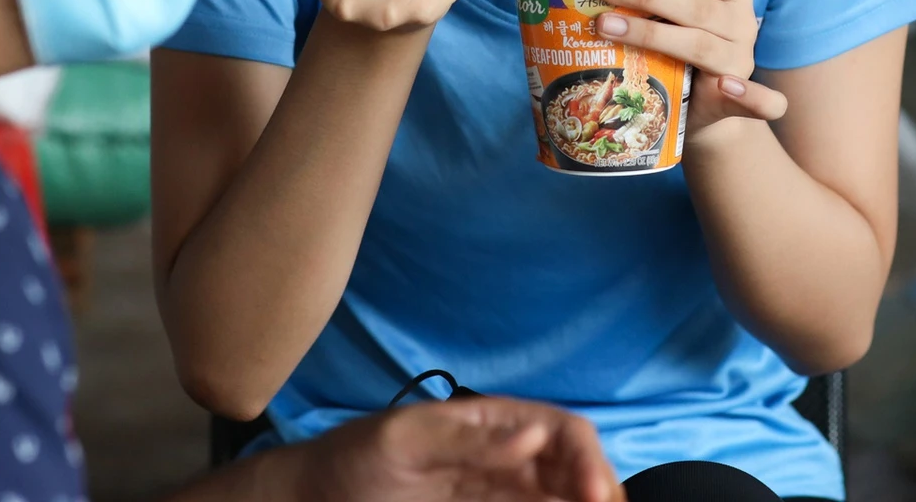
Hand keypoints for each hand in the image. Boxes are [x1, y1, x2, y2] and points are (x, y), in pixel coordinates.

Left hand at [290, 399, 624, 501]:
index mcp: (496, 423)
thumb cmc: (355, 458)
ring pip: (561, 500)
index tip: (593, 496)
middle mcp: (509, 458)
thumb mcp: (405, 439)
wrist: (315, 499)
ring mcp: (500, 495)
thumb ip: (469, 439)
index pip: (564, 432)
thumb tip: (536, 434)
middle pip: (576, 471)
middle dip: (600, 491)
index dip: (588, 460)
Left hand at [590, 0, 784, 139]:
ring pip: (700, 45)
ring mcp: (740, 59)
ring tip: (607, 26)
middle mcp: (741, 21)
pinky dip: (749, 95)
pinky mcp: (738, 99)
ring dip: (651, 35)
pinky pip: (761, 100)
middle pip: (695, 7)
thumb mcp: (671, 10)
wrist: (698, 103)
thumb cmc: (678, 44)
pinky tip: (726, 87)